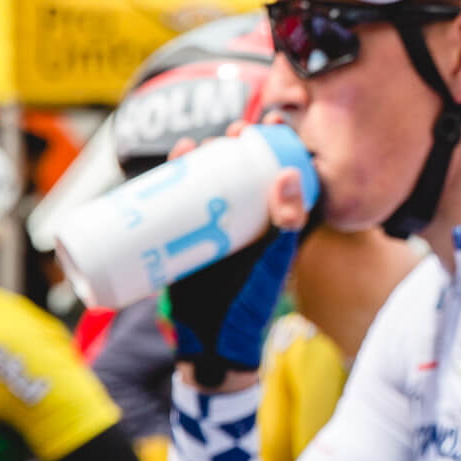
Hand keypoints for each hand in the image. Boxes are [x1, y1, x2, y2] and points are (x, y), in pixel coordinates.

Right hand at [165, 129, 308, 388]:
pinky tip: (174, 159)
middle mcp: (241, 220)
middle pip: (237, 172)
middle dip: (233, 146)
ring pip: (204, 182)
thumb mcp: (274, 259)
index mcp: (270, 222)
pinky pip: (174, 203)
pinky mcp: (179, 238)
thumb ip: (286, 222)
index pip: (275, 175)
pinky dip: (170, 179)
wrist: (211, 338)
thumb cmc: (252, 299)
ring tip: (197, 143)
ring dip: (200, 156)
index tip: (272, 123)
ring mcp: (208, 227)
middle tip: (232, 132)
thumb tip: (290, 173)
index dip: (274, 147)